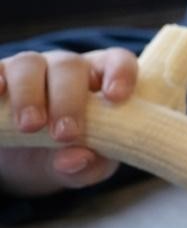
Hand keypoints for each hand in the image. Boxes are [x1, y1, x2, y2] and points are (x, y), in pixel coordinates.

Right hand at [0, 48, 135, 194]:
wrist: (26, 162)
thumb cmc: (70, 154)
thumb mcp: (88, 167)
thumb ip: (91, 165)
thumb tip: (78, 159)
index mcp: (101, 80)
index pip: (118, 61)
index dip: (121, 73)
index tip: (116, 97)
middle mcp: (66, 69)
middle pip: (70, 66)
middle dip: (68, 99)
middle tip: (65, 134)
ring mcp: (30, 70)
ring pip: (29, 63)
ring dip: (30, 93)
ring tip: (30, 126)